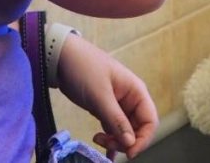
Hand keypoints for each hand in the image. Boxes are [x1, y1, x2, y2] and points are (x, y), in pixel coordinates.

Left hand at [56, 34, 158, 159]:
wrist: (59, 57)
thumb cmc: (83, 68)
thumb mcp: (99, 95)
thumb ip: (116, 120)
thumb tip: (131, 143)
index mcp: (136, 91)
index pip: (150, 121)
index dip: (143, 139)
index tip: (128, 153)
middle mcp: (130, 98)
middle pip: (138, 128)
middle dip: (126, 141)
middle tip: (107, 145)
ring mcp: (117, 104)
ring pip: (125, 130)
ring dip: (115, 140)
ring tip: (98, 140)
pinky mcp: (104, 108)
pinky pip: (112, 127)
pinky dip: (109, 137)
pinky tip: (101, 144)